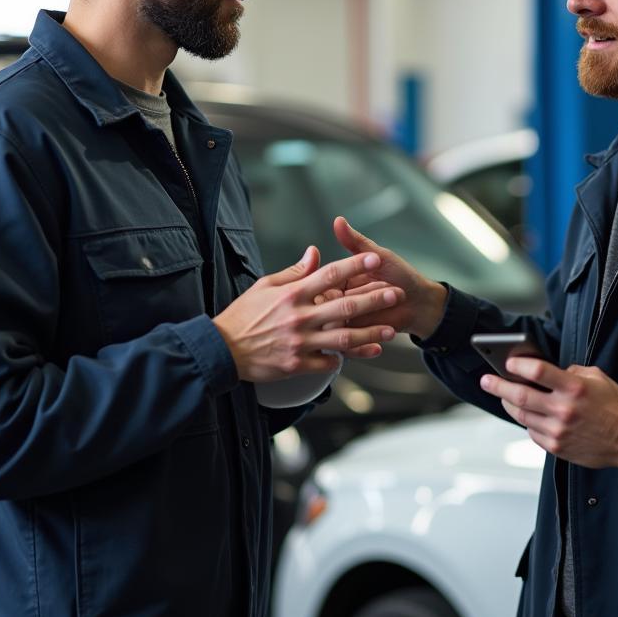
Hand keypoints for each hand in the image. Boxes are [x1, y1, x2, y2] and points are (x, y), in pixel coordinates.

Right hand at [213, 246, 402, 381]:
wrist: (221, 350)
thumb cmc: (242, 315)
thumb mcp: (265, 286)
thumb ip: (294, 272)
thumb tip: (315, 252)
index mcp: (292, 294)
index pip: (330, 274)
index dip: (355, 267)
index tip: (374, 260)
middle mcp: (299, 316)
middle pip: (344, 305)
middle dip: (373, 299)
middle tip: (396, 294)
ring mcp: (299, 342)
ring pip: (343, 337)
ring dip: (370, 333)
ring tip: (390, 330)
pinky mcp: (297, 364)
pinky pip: (328, 362)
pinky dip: (344, 358)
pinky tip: (359, 353)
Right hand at [332, 216, 446, 338]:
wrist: (421, 303)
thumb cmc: (401, 276)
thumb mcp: (378, 257)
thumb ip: (356, 242)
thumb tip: (338, 220)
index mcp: (336, 281)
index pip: (324, 280)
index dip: (340, 277)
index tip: (370, 273)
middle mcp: (334, 302)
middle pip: (329, 304)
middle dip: (362, 296)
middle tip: (388, 288)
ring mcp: (342, 322)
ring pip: (339, 323)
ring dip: (369, 313)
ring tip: (394, 299)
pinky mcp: (352, 339)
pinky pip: (347, 344)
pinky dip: (364, 340)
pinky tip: (383, 330)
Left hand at [480, 359, 617, 469]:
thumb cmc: (615, 407)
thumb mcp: (597, 378)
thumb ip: (571, 372)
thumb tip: (548, 372)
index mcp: (574, 388)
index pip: (537, 371)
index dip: (518, 365)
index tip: (508, 363)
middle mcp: (564, 410)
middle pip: (520, 395)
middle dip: (498, 386)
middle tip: (486, 380)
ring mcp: (558, 431)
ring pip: (522, 415)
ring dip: (509, 404)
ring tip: (503, 397)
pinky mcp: (556, 447)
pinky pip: (532, 432)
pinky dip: (527, 421)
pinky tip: (527, 414)